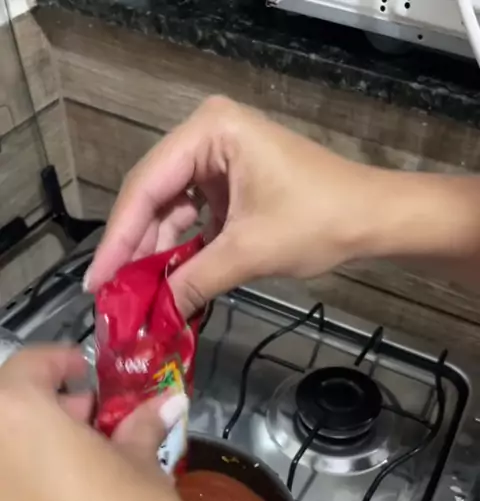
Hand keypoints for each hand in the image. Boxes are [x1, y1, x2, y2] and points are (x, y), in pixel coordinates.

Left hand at [0, 346, 194, 500]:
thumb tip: (162, 405)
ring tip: (87, 470)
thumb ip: (139, 430)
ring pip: (4, 468)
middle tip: (92, 424)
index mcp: (14, 423)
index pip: (26, 369)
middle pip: (5, 418)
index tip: (84, 374)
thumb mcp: (145, 473)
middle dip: (44, 412)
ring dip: (34, 456)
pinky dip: (27, 498)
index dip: (59, 364)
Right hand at [86, 97, 377, 315]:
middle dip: (135, 248)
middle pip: (154, 196)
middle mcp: (207, 134)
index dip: (118, 239)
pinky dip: (184, 248)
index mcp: (210, 130)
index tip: (97, 281)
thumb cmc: (318, 221)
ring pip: (171, 209)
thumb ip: (194, 280)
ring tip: (136, 295)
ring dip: (158, 252)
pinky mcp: (230, 181)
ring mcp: (219, 157)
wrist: (373, 219)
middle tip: (111, 294)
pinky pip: (194, 215)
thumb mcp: (248, 252)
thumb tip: (153, 315)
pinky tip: (168, 281)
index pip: (146, 187)